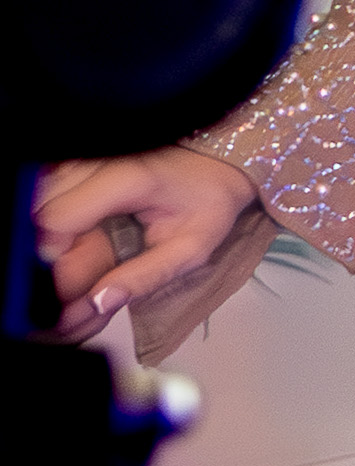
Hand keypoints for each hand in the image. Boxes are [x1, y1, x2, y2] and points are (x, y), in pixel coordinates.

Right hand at [32, 146, 262, 344]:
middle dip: (44, 266)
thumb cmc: (206, 201)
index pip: (57, 219)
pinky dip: (52, 238)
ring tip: (72, 290)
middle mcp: (92, 164)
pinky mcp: (68, 168)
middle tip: (65, 303)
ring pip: (31, 213)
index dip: (50, 260)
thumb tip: (100, 301)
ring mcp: (77, 163)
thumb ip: (147, 275)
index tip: (62, 294)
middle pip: (35, 218)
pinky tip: (70, 263)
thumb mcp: (192, 248)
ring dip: (46, 254)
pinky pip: (42, 205)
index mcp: (127, 179)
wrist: (213, 164)